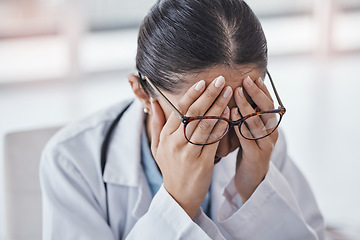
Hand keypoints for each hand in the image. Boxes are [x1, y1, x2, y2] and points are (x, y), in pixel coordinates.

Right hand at [150, 76, 231, 218]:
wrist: (179, 195)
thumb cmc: (170, 168)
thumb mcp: (157, 146)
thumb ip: (157, 124)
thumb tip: (154, 102)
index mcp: (166, 137)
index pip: (180, 110)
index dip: (192, 94)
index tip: (203, 82)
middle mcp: (176, 143)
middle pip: (194, 113)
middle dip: (209, 95)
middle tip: (221, 80)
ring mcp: (189, 153)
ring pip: (206, 124)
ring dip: (219, 106)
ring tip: (229, 92)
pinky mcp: (203, 162)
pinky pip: (214, 139)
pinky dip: (223, 125)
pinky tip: (230, 113)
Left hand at [231, 76, 277, 201]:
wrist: (251, 180)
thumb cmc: (248, 152)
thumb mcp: (249, 132)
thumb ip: (247, 117)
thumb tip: (239, 94)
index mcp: (270, 127)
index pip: (268, 104)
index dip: (262, 90)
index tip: (253, 77)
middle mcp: (271, 134)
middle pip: (266, 110)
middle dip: (256, 93)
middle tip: (246, 80)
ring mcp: (265, 146)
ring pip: (257, 122)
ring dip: (247, 105)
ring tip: (236, 92)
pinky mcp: (256, 156)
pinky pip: (247, 137)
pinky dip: (239, 123)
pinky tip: (231, 113)